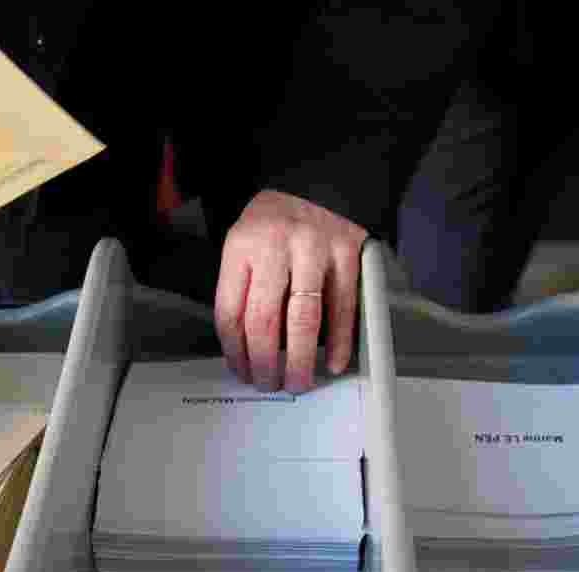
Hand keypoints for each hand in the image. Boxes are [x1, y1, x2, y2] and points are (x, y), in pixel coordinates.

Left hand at [215, 190, 368, 393]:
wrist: (316, 182)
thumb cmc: (275, 224)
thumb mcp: (244, 245)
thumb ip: (243, 289)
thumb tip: (247, 349)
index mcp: (241, 246)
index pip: (230, 311)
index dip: (234, 351)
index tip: (241, 370)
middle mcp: (276, 245)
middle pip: (263, 320)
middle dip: (264, 362)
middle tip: (268, 383)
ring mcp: (315, 248)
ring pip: (303, 318)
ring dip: (298, 359)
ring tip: (296, 381)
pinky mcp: (347, 252)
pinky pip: (343, 307)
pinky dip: (339, 340)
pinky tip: (331, 361)